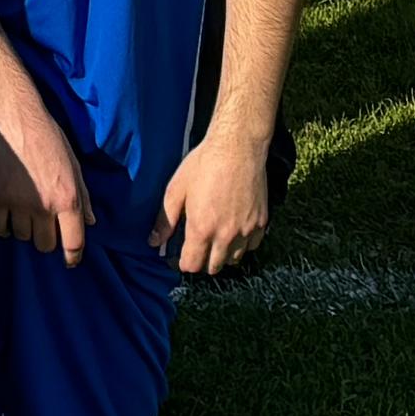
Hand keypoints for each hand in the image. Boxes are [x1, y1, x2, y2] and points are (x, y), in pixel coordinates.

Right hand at [0, 62, 92, 267]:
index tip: (70, 261)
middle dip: (47, 239)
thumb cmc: (49, 137)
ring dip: (25, 230)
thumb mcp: (75, 164)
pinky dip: (3, 226)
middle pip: (45, 245)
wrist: (15, 118)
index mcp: (68, 198)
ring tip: (24, 216)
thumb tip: (91, 222)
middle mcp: (44, 206)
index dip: (72, 257)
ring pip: (22, 237)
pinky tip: (7, 216)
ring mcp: (18, 203)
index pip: (73, 243)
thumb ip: (84, 196)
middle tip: (44, 227)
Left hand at [160, 126, 276, 278]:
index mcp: (201, 229)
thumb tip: (154, 241)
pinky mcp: (261, 223)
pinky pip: (252, 246)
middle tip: (198, 246)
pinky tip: (235, 229)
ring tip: (216, 238)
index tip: (182, 255)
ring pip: (234, 259)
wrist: (237, 148)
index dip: (184, 262)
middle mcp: (225, 235)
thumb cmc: (203, 165)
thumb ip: (165, 219)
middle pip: (214, 267)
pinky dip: (243, 244)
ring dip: (224, 254)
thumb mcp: (176, 189)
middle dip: (203, 261)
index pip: (192, 265)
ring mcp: (246, 231)